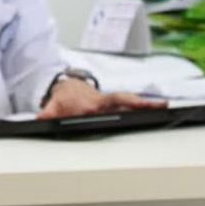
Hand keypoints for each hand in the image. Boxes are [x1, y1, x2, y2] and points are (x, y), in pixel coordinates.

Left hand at [36, 79, 166, 119]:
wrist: (65, 87)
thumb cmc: (63, 97)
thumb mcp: (54, 105)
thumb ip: (48, 112)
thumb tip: (40, 118)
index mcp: (95, 103)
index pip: (112, 101)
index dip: (124, 103)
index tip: (136, 105)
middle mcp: (105, 102)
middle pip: (127, 101)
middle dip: (145, 103)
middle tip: (162, 105)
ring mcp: (109, 102)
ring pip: (130, 103)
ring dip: (147, 104)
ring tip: (164, 106)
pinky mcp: (112, 104)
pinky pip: (128, 105)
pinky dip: (141, 106)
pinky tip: (155, 108)